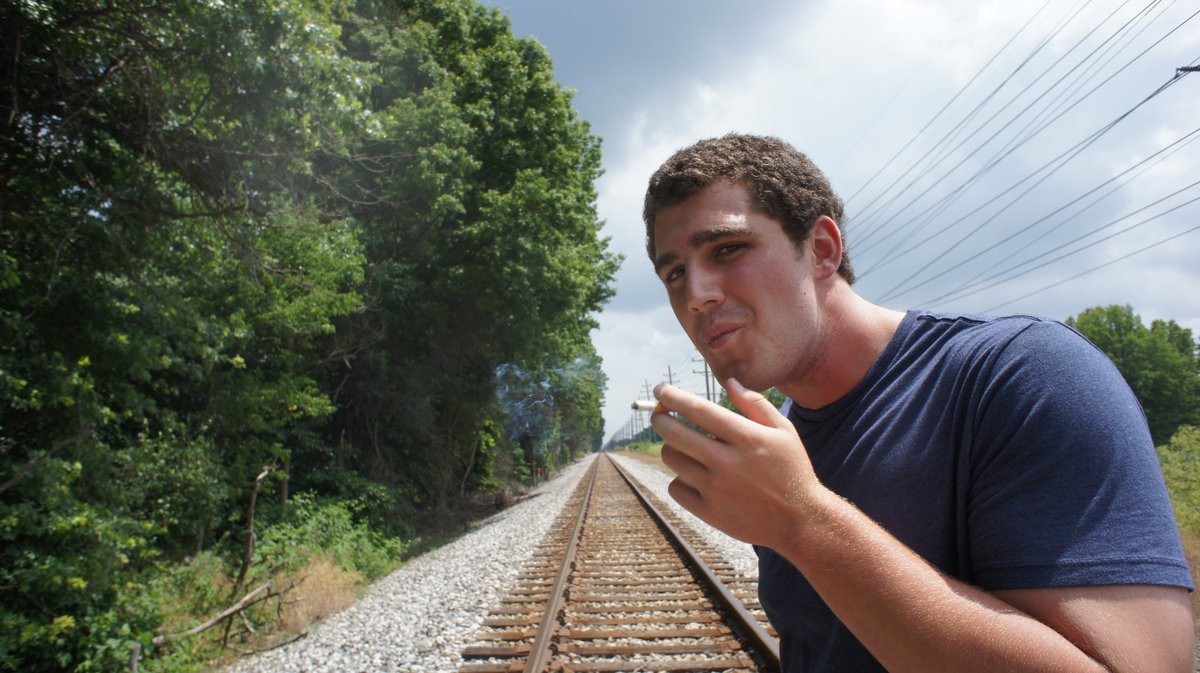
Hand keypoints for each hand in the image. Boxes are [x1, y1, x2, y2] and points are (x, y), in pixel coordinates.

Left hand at [650, 378, 826, 546]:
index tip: (660, 390)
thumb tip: (729, 382)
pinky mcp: (709, 512)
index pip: (698, 409)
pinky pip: (675, 488)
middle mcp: (727, 461)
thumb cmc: (792, 471)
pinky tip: (692, 477)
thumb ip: (755, 404)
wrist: (800, 520)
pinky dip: (679, 479)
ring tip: (682, 447)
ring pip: (672, 459)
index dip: (673, 396)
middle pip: (674, 433)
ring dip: (671, 448)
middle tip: (659, 414)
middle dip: (660, 418)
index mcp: (746, 437)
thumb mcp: (784, 431)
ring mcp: (716, 488)